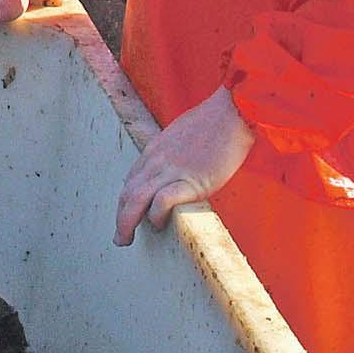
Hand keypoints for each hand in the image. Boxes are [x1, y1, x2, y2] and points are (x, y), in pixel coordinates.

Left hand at [113, 86, 253, 245]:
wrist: (233, 112)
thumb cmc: (217, 119)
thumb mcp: (185, 132)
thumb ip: (176, 150)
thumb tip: (182, 163)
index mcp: (156, 148)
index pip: (132, 179)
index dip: (127, 201)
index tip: (130, 214)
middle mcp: (157, 160)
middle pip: (127, 192)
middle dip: (120, 217)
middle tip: (120, 236)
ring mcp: (172, 170)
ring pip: (135, 200)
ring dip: (126, 224)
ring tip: (126, 240)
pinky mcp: (190, 180)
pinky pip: (161, 202)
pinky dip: (155, 216)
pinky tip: (160, 225)